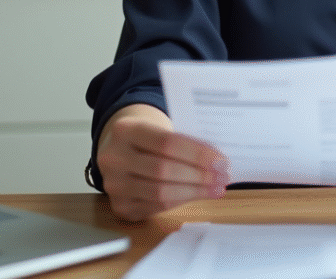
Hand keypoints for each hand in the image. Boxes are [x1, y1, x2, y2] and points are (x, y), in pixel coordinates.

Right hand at [95, 103, 229, 221]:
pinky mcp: (120, 206)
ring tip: (215, 189)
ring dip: (194, 192)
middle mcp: (113, 158)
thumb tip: (217, 161)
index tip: (221, 161)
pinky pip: (156, 207)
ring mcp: (114, 184)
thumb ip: (182, 141)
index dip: (197, 154)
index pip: (166, 142)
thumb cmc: (147, 140)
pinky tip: (197, 196)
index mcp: (125, 130)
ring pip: (160, 192)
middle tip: (222, 178)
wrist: (119, 151)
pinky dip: (181, 202)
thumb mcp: (159, 129)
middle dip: (199, 176)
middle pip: (163, 169)